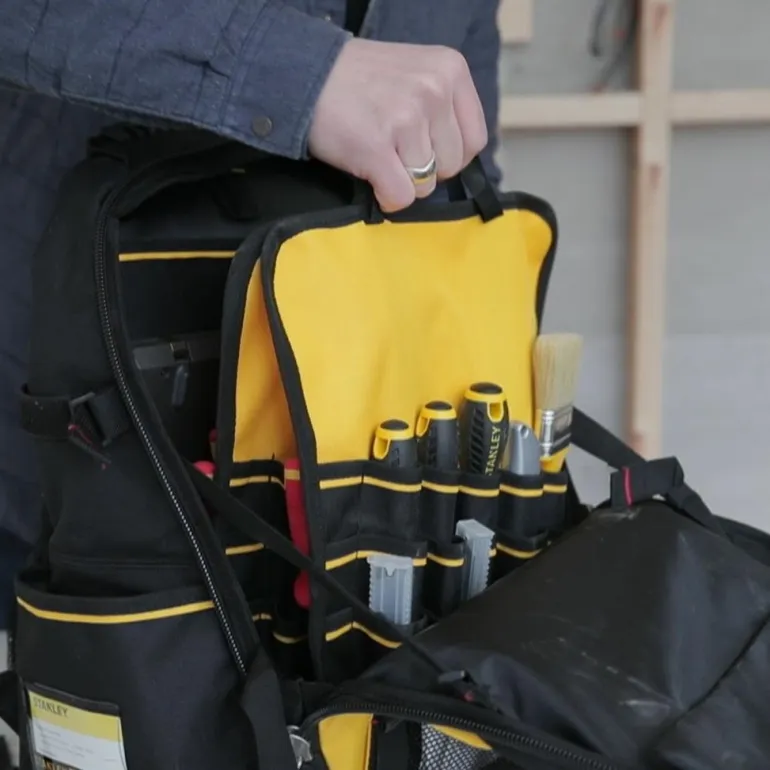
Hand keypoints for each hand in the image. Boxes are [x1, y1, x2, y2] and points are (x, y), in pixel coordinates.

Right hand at [307, 38, 487, 212]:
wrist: (306, 74)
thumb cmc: (361, 81)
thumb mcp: (416, 73)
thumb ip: (444, 107)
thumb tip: (457, 161)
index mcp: (450, 70)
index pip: (474, 140)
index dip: (449, 156)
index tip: (423, 149)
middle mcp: (434, 90)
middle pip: (451, 166)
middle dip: (424, 169)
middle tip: (394, 150)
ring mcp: (406, 119)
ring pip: (425, 185)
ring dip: (401, 180)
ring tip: (378, 153)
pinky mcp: (376, 148)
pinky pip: (400, 197)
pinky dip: (385, 197)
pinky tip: (372, 177)